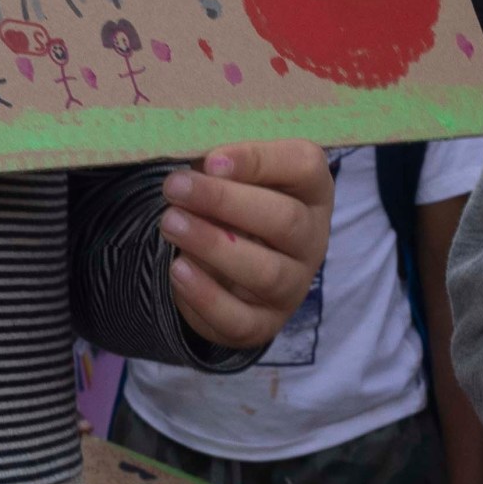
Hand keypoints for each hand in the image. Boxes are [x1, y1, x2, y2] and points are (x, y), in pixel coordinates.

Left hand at [164, 139, 335, 351]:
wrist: (227, 264)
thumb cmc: (233, 202)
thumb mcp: (231, 173)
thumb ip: (220, 162)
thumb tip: (200, 163)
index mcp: (311, 190)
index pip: (304, 166)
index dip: (259, 160)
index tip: (211, 160)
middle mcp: (312, 239)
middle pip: (286, 220)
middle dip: (225, 202)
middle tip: (175, 187)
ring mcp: (294, 285)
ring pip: (267, 272)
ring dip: (213, 246)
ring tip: (170, 224)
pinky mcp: (266, 323)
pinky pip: (241, 318)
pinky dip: (206, 296)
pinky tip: (177, 270)